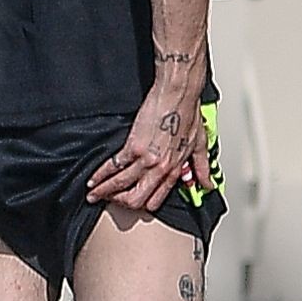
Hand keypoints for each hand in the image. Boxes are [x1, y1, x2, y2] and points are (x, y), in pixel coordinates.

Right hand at [86, 84, 212, 211]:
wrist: (178, 94)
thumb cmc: (188, 113)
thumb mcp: (199, 144)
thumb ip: (201, 167)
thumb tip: (208, 185)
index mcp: (175, 169)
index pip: (156, 200)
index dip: (140, 206)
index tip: (129, 204)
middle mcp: (161, 168)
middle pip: (136, 199)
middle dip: (120, 203)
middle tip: (108, 200)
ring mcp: (146, 159)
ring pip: (122, 185)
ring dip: (105, 192)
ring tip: (93, 194)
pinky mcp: (134, 146)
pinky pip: (114, 166)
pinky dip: (100, 175)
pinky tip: (93, 179)